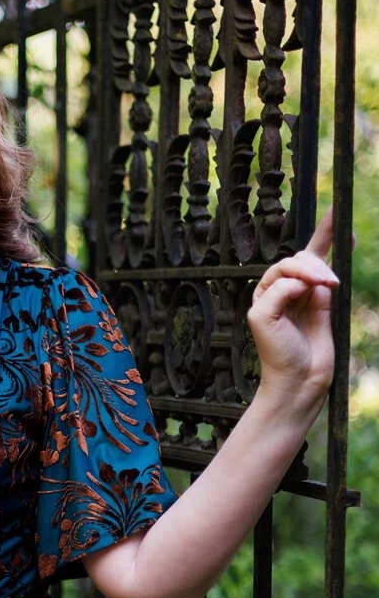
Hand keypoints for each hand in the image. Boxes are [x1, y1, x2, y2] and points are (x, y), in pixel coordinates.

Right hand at [247, 208, 338, 418]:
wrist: (303, 383)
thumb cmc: (313, 354)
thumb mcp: (326, 313)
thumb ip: (322, 288)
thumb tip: (327, 264)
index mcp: (294, 292)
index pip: (307, 257)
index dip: (323, 235)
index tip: (337, 215)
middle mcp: (276, 294)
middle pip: (295, 259)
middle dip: (317, 263)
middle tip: (335, 280)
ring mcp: (265, 303)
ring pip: (284, 268)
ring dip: (309, 271)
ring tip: (328, 284)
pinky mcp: (259, 314)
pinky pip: (278, 287)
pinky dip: (294, 288)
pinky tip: (305, 295)